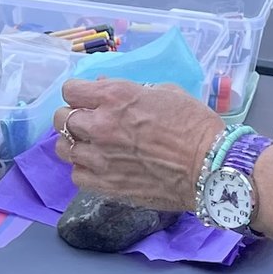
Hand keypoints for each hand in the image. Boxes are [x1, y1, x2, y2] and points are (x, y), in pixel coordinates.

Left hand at [52, 78, 228, 213]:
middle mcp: (100, 125)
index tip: (88, 100)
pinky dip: (84, 170)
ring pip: (64, 148)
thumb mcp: (165, 92)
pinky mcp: (105, 185)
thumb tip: (104, 88)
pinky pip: (77, 175)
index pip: (71, 90)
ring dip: (75, 144)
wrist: (210, 167)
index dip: (78, 94)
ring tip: (91, 147)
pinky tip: (99, 167)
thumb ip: (130, 90)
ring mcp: (100, 157)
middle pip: (62, 119)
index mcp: (115, 96)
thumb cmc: (195, 125)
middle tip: (89, 123)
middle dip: (73, 118)